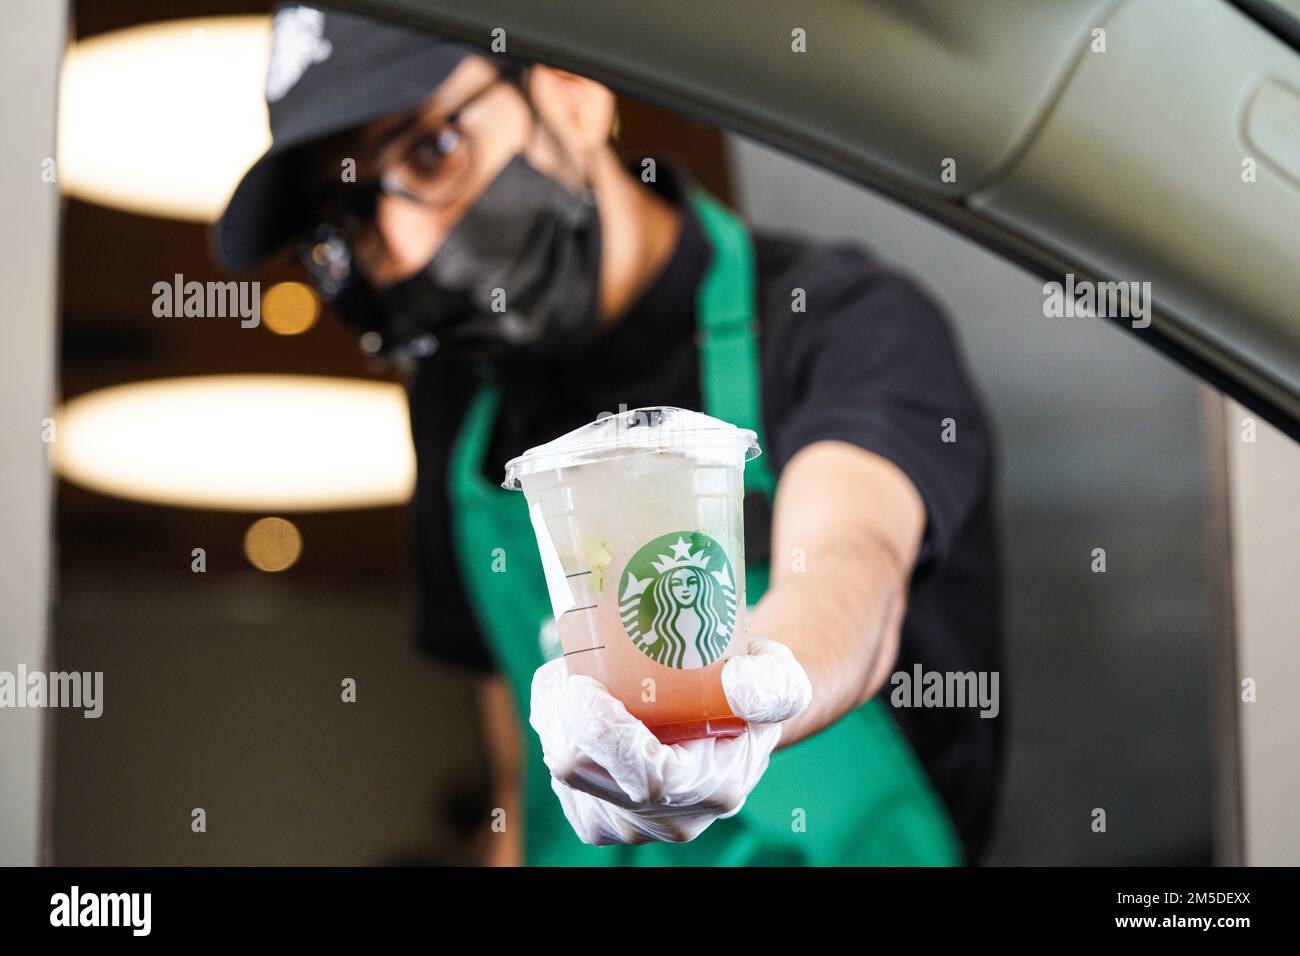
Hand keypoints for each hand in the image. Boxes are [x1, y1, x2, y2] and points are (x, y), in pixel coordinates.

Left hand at [528, 638, 812, 844]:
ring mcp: (628, 824)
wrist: (731, 719)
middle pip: (583, 774)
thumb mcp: (779, 677)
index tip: (582, 682)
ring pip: (561, 772)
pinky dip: (555, 730)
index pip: (643, 776)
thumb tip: (738, 684)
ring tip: (584, 677)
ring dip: (557, 716)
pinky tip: (580, 703)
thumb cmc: (751, 691)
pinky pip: (555, 774)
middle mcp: (668, 820)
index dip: (602, 732)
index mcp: (713, 790)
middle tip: (574, 665)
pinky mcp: (597, 817)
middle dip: (564, 714)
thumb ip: (771, 684)